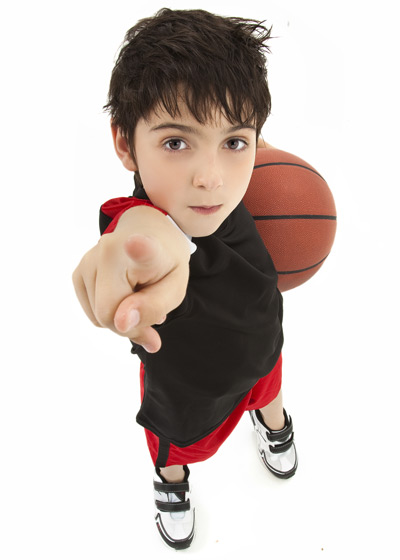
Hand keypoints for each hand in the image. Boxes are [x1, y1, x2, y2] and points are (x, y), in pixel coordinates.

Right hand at [73, 209, 189, 352]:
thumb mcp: (175, 290)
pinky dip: (111, 312)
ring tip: (137, 293)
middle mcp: (108, 250)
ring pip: (99, 318)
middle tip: (150, 308)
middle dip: (131, 324)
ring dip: (121, 317)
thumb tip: (121, 324)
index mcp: (146, 248)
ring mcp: (88, 261)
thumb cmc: (164, 266)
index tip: (135, 243)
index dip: (139, 249)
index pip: (141, 249)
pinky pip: (94, 314)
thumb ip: (153, 308)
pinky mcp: (78, 274)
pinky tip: (123, 292)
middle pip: (108, 314)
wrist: (149, 236)